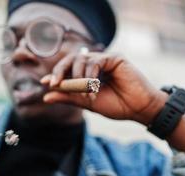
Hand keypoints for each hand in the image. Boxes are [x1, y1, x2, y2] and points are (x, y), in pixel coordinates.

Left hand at [40, 52, 167, 124]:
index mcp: (89, 74)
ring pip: (82, 59)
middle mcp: (96, 64)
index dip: (57, 74)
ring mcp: (105, 60)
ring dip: (78, 78)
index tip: (47, 83)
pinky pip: (95, 62)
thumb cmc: (117, 106)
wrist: (138, 109)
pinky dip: (91, 76)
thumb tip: (45, 96)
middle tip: (54, 82)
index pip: (69, 68)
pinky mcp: (115, 58)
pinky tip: (94, 89)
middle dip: (61, 70)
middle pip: (72, 58)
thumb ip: (69, 97)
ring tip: (85, 95)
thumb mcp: (87, 103)